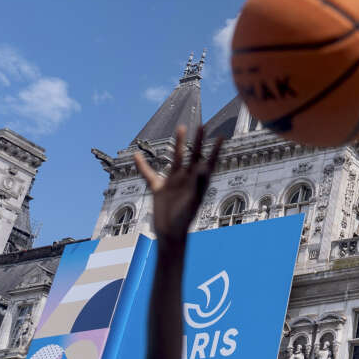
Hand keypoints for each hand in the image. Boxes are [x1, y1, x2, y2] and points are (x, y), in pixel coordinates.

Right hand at [134, 125, 222, 243]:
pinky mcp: (159, 188)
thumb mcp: (193, 200)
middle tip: (202, 125)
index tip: (221, 136)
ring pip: (176, 158)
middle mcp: (187, 179)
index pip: (209, 161)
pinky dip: (143, 166)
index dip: (215, 150)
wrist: (171, 234)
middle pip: (194, 155)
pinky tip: (137, 155)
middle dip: (198, 140)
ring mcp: (173, 182)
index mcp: (198, 182)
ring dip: (178, 143)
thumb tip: (204, 167)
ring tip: (181, 127)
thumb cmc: (185, 219)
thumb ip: (199, 183)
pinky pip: (149, 174)